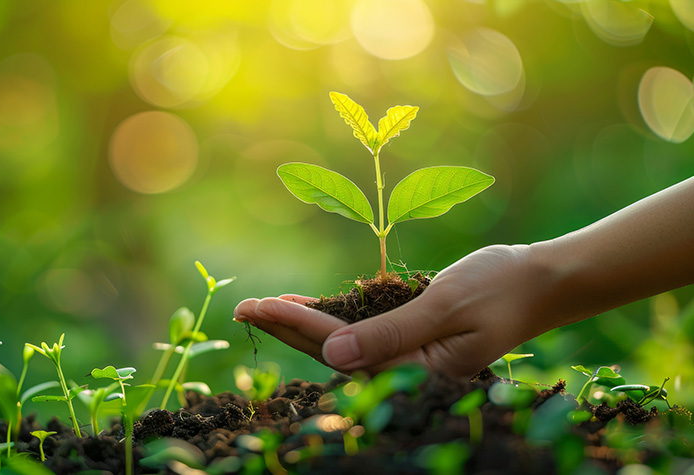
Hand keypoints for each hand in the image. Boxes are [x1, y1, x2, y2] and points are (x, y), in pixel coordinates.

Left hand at [234, 244, 557, 377]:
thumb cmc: (501, 287)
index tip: (263, 304)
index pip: (345, 348)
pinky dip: (327, 318)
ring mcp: (406, 355)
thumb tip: (333, 356)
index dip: (300, 324)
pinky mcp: (408, 338)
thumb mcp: (447, 305)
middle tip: (240, 307)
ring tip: (258, 307)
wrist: (542, 282)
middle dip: (284, 329)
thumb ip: (390, 333)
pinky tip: (301, 307)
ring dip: (298, 325)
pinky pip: (358, 332)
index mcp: (417, 370)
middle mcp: (406, 369)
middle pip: (332, 352)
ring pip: (339, 343)